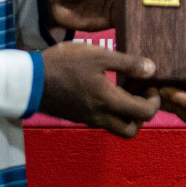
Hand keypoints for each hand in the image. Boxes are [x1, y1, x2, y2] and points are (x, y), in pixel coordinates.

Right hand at [38, 41, 160, 138]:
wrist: (31, 80)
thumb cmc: (65, 64)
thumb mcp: (97, 56)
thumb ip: (127, 63)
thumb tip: (152, 69)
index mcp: (110, 102)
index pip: (145, 113)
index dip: (154, 100)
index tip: (149, 84)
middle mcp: (101, 117)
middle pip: (132, 130)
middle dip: (142, 114)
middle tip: (138, 93)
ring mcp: (89, 119)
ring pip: (117, 128)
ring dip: (127, 114)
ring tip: (122, 90)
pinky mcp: (79, 117)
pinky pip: (103, 121)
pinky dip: (112, 111)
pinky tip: (105, 89)